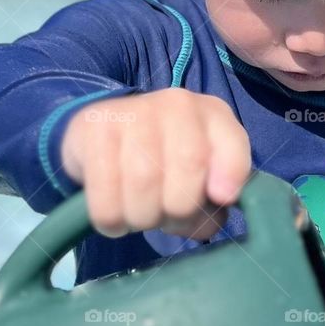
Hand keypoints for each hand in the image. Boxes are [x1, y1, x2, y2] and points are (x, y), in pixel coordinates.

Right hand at [60, 88, 251, 241]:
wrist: (105, 135)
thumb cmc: (165, 164)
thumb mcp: (203, 179)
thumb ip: (219, 197)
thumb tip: (221, 199)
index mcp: (213, 115)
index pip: (232, 146)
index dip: (230, 176)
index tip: (221, 198)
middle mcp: (176, 104)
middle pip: (188, 172)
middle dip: (178, 213)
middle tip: (166, 216)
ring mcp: (132, 112)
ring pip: (144, 186)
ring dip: (142, 219)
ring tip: (140, 213)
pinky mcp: (92, 129)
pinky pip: (106, 199)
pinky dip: (112, 221)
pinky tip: (115, 214)